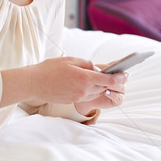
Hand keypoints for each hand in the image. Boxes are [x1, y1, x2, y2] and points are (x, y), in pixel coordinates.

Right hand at [0, 57, 127, 107]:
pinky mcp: (72, 100)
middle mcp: (84, 90)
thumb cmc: (49, 69)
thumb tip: (96, 68)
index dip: (121, 77)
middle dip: (110, 81)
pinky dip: (88, 89)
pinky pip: (85, 95)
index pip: (109, 80)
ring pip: (95, 92)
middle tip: (117, 75)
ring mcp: (78, 97)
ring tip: (96, 77)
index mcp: (85, 78)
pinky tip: (82, 83)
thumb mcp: (70, 60)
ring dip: (98, 85)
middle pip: (104, 87)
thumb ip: (86, 63)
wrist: (33, 83)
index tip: (127, 74)